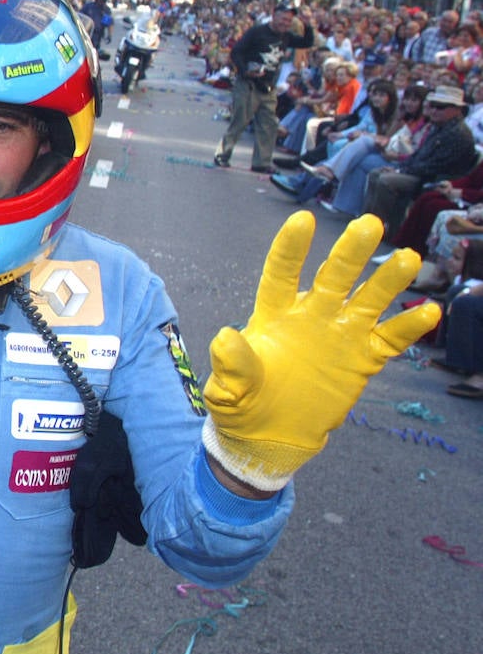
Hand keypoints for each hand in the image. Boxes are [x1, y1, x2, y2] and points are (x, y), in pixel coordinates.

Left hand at [201, 212, 439, 491]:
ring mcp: (339, 335)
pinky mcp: (362, 359)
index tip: (303, 219)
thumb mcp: (228, 389)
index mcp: (274, 315)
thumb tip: (225, 337)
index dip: (292, 249)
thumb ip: (231, 364)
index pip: (282, 275)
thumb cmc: (243, 404)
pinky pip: (390, 339)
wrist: (271, 434)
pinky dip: (408, 327)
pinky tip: (429, 312)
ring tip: (408, 258)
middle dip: (350, 252)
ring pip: (367, 301)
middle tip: (369, 224)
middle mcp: (311, 316)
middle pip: (332, 278)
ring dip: (387, 280)